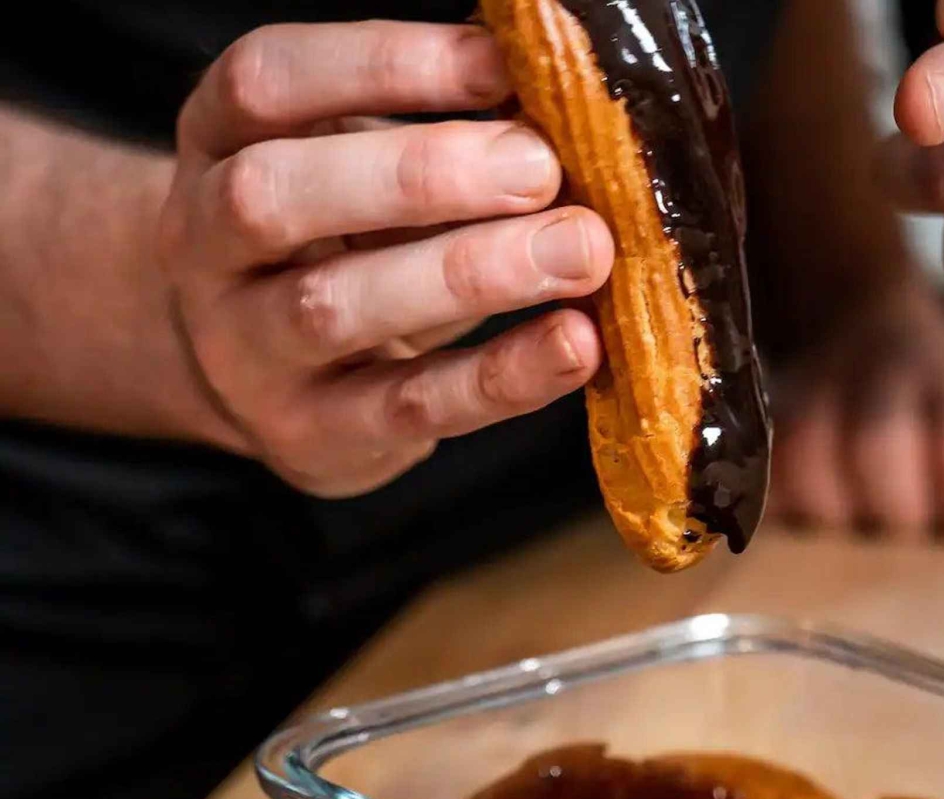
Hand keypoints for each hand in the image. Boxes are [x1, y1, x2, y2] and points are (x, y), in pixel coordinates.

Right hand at [158, 21, 614, 496]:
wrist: (265, 376)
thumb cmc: (341, 238)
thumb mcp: (355, 160)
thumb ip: (436, 128)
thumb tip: (565, 101)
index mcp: (219, 139)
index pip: (267, 81)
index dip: (383, 64)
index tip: (500, 65)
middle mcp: (206, 241)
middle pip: (275, 195)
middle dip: (419, 174)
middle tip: (540, 169)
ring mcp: (247, 349)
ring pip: (335, 308)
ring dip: (469, 274)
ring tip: (580, 248)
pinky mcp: (313, 432)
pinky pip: (409, 405)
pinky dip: (502, 374)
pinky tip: (577, 341)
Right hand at [770, 280, 943, 537]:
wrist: (870, 311)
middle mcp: (882, 364)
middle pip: (876, 452)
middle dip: (903, 511)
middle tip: (918, 514)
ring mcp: (815, 381)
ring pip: (807, 462)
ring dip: (841, 511)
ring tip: (867, 511)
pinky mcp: (768, 406)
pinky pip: (765, 468)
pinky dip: (788, 500)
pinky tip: (824, 501)